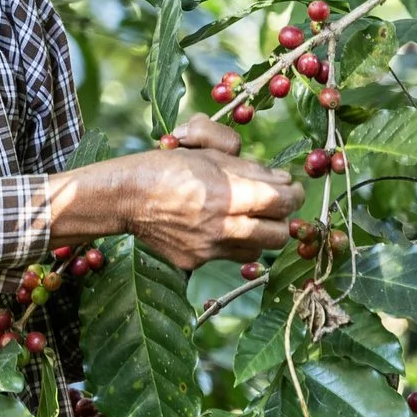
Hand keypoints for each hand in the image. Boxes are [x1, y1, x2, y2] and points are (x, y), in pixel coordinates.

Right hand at [44, 116, 304, 270]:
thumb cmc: (165, 167)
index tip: (290, 187)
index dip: (293, 193)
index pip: (282, 202)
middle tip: (273, 206)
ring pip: (258, 251)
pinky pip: (227, 256)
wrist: (123, 198)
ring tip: (246, 219)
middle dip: (282, 219)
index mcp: (226, 195)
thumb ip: (249, 166)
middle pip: (279, 234)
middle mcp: (220, 227)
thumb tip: (280, 179)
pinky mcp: (194, 261)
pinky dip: (229, 242)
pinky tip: (214, 227)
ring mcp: (207, 249)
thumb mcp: (208, 154)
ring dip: (259, 234)